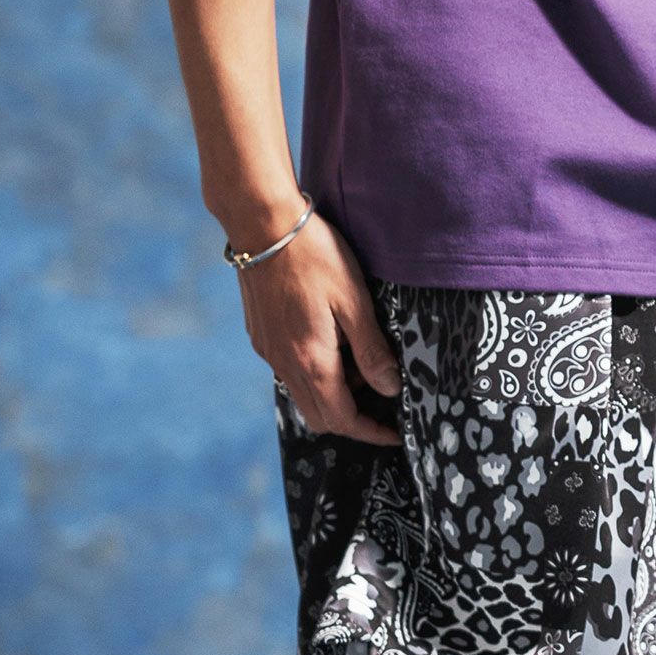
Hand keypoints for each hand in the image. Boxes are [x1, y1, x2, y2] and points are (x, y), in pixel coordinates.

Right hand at [235, 209, 401, 445]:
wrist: (260, 221)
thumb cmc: (313, 255)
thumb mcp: (355, 301)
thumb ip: (372, 351)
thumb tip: (390, 388)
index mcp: (312, 361)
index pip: (344, 419)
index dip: (372, 432)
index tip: (395, 433)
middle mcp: (285, 364)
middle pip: (321, 418)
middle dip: (353, 420)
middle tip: (379, 400)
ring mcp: (269, 351)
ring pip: (303, 397)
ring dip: (333, 395)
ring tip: (357, 361)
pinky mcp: (260, 337)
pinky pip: (289, 373)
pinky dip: (314, 374)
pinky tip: (330, 344)